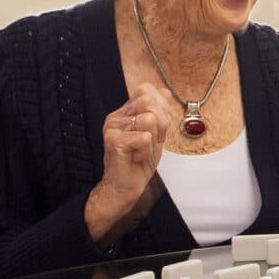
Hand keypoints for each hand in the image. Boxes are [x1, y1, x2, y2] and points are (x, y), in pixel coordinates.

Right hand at [87, 82, 183, 241]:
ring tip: (142, 151)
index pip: (146, 90)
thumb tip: (165, 91)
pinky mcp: (113, 141)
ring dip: (153, 140)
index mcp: (125, 112)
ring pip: (149, 119)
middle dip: (161, 124)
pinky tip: (136, 158)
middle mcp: (116, 116)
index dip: (160, 108)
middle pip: (149, 102)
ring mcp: (113, 127)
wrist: (125, 188)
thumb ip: (160, 112)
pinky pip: (144, 138)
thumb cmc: (138, 163)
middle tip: (150, 142)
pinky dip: (146, 151)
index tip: (157, 129)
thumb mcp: (156, 134)